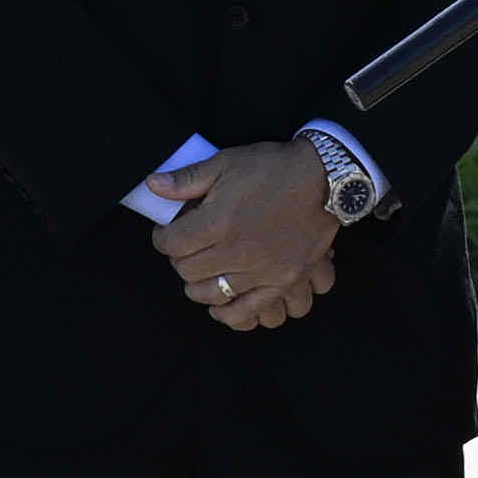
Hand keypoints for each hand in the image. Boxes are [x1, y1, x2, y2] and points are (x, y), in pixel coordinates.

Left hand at [159, 138, 342, 331]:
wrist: (324, 180)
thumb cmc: (274, 169)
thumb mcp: (226, 163)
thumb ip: (187, 180)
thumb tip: (153, 185)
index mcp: (218, 222)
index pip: (171, 244)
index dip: (162, 238)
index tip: (166, 234)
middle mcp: (236, 251)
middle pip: (188, 271)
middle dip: (179, 260)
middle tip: (185, 250)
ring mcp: (260, 271)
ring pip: (212, 294)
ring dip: (199, 287)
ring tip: (201, 275)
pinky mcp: (281, 282)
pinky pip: (248, 311)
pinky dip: (230, 314)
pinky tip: (221, 306)